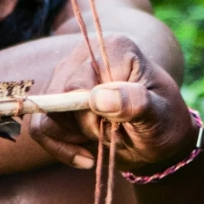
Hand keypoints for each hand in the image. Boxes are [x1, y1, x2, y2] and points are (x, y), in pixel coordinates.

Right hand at [27, 33, 202, 176]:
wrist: (157, 140)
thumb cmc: (164, 123)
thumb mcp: (159, 116)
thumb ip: (135, 103)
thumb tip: (98, 97)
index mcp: (113, 48)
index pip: (78, 83)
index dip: (93, 113)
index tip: (122, 125)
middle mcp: (84, 55)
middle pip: (57, 99)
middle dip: (85, 128)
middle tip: (116, 136)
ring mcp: (67, 77)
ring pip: (45, 116)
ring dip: (73, 139)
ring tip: (103, 142)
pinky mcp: (56, 100)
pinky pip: (39, 128)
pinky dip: (60, 148)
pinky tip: (85, 156)